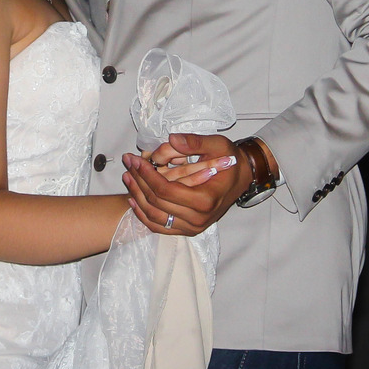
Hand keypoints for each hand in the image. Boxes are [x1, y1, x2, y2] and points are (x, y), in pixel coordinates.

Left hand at [122, 133, 250, 235]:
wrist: (240, 178)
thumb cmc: (229, 161)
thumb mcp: (216, 144)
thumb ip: (194, 142)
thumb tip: (171, 139)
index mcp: (205, 200)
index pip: (165, 190)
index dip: (146, 174)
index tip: (135, 159)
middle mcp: (198, 219)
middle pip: (156, 203)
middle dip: (138, 181)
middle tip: (128, 163)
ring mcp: (192, 227)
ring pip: (154, 216)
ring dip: (137, 196)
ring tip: (128, 177)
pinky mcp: (187, 229)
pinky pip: (159, 226)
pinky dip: (144, 214)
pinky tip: (133, 198)